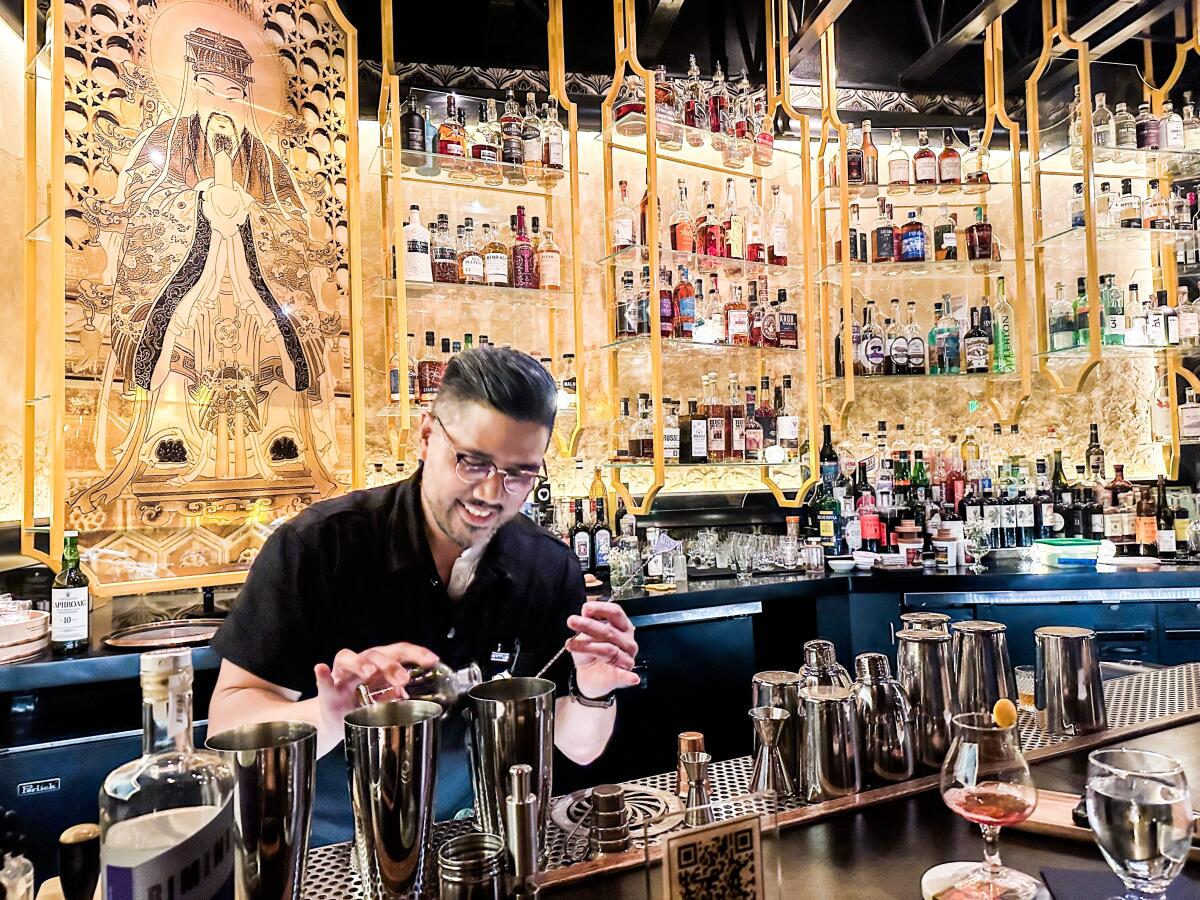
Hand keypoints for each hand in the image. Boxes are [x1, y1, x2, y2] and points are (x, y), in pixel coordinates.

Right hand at [313, 642, 439, 735]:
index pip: (399, 651)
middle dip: (390, 664)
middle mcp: (361, 663)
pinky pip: (324, 680)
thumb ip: (394, 696)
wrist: (334, 720)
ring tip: (369, 672)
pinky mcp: (328, 688)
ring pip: (349, 658)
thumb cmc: (361, 705)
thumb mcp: (382, 702)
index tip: (433, 660)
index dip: (417, 653)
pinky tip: (321, 668)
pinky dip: (322, 675)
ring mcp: (343, 674)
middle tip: (402, 679)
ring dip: (361, 663)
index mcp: (379, 664)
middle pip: (375, 653)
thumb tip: (407, 698)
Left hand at [566, 601, 639, 698]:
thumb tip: (581, 617)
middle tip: (572, 621)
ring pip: (608, 649)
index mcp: (622, 627)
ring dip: (587, 646)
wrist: (590, 676)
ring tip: (571, 644)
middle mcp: (627, 641)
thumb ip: (586, 626)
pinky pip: (626, 676)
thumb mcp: (585, 636)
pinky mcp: (623, 676)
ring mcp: (627, 658)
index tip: (585, 609)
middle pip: (609, 630)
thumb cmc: (591, 653)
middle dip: (588, 625)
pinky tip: (632, 678)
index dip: (600, 609)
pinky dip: (628, 677)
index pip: (616, 612)